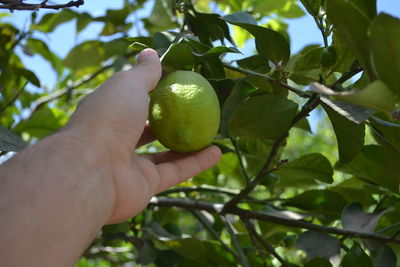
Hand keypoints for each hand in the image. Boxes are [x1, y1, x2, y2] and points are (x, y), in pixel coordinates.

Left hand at [68, 49, 220, 222]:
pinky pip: (175, 172)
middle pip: (149, 128)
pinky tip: (217, 151)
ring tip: (213, 131)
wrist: (92, 171)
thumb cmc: (108, 119)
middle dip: (172, 119)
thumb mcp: (127, 85)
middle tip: (198, 109)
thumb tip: (152, 52)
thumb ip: (144, 72)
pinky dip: (197, 163)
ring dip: (190, 143)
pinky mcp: (145, 185)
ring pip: (165, 153)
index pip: (133, 100)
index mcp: (109, 113)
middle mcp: (118, 139)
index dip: (155, 91)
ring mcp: (131, 164)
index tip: (180, 83)